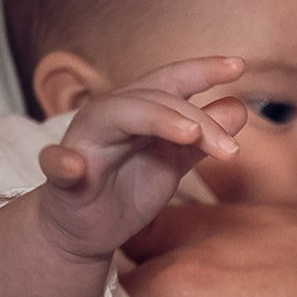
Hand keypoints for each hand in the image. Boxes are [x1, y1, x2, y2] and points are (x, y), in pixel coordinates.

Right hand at [35, 57, 247, 261]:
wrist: (87, 230)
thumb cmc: (128, 189)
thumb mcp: (173, 161)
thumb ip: (202, 137)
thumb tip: (239, 106)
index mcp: (137, 109)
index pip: (171, 80)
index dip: (202, 69)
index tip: (238, 66)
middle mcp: (110, 115)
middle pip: (155, 100)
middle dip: (197, 120)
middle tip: (231, 150)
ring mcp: (85, 142)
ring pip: (115, 117)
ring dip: (155, 120)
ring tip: (190, 135)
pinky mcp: (63, 177)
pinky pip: (56, 164)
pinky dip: (61, 162)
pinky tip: (71, 166)